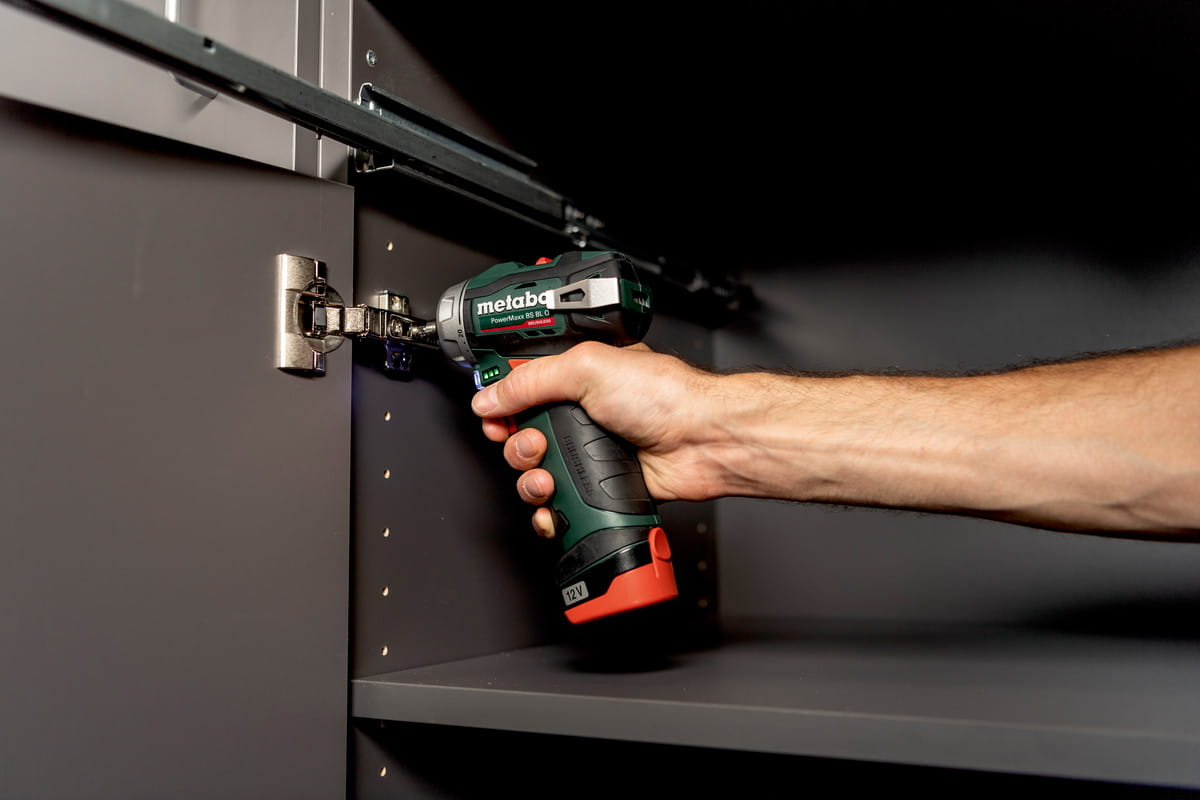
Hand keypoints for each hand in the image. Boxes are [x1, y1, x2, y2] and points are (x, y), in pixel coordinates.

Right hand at [470, 342, 728, 536]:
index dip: (501, 405)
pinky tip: (554, 507)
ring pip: (535, 475)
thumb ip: (531, 381)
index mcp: (575, 377)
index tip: (494, 417)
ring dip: (531, 481)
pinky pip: (559, 506)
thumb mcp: (588, 368)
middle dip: (516, 445)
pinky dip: (549, 512)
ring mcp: (589, 452)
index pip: (520, 389)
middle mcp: (580, 414)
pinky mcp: (598, 487)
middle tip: (534, 445)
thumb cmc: (665, 395)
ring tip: (548, 476)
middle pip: (520, 436)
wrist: (703, 441)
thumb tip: (490, 397)